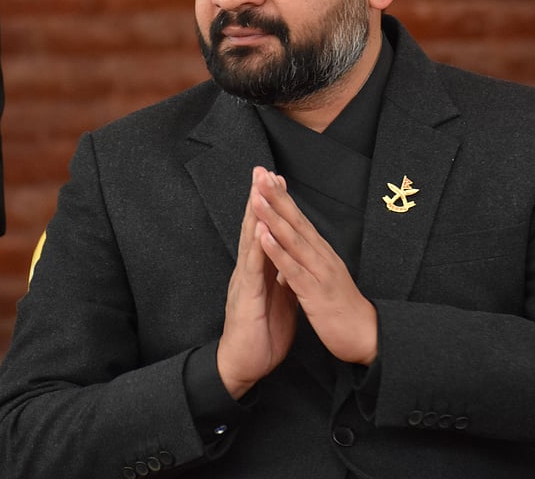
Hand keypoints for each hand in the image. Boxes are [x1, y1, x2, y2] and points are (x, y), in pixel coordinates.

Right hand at [216, 168, 298, 398]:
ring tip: (257, 187)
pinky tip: (258, 228)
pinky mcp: (247, 296)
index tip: (279, 179)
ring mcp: (246, 280)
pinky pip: (253, 268)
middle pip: (254, 227)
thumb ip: (281, 277)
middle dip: (259, 197)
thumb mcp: (277, 299)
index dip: (272, 205)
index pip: (266, 230)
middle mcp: (250, 269)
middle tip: (262, 168)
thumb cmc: (261, 334)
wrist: (245, 365)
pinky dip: (256, 246)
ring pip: (251, 240)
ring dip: (255, 212)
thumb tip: (289, 261)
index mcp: (260, 270)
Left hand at [252, 169, 377, 365]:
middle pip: (296, 221)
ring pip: (292, 239)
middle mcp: (322, 255)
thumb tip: (295, 252)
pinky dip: (277, 251)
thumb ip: (310, 263)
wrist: (366, 336)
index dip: (283, 198)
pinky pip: (293, 269)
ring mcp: (319, 272)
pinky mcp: (315, 291)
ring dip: (273, 217)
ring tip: (256, 198)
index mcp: (321, 253)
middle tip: (259, 174)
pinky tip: (264, 237)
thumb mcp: (324, 280)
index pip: (299, 219)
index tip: (267, 177)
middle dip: (276, 197)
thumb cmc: (343, 309)